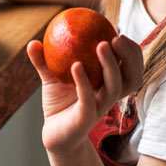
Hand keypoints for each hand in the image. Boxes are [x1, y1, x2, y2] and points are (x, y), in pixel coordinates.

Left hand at [26, 35, 142, 154]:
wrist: (54, 133)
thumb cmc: (58, 102)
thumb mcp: (51, 78)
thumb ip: (44, 61)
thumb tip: (32, 42)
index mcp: (108, 84)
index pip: (130, 67)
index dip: (132, 51)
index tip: (120, 32)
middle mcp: (108, 96)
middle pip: (131, 77)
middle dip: (130, 57)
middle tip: (116, 37)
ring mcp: (100, 108)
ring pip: (115, 87)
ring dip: (111, 65)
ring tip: (102, 46)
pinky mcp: (87, 119)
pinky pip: (88, 99)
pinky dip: (84, 81)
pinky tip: (76, 66)